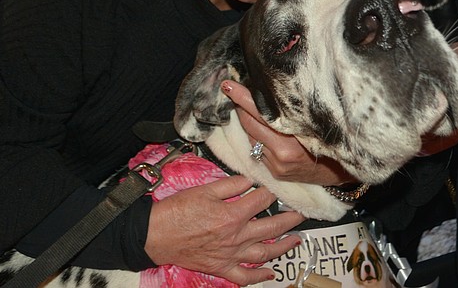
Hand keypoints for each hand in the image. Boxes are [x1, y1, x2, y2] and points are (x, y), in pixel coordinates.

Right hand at [145, 174, 304, 284]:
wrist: (156, 234)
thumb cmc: (178, 210)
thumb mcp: (204, 189)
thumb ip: (231, 184)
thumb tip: (250, 180)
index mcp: (232, 215)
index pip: (261, 201)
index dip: (271, 192)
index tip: (277, 187)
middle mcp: (236, 236)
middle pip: (271, 227)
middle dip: (289, 219)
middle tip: (301, 214)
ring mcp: (230, 254)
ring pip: (264, 252)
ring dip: (283, 246)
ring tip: (296, 240)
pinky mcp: (220, 267)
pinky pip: (244, 276)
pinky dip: (259, 277)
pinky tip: (271, 274)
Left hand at [222, 80, 354, 185]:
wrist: (341, 173)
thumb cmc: (332, 142)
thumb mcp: (315, 123)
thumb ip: (292, 113)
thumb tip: (269, 93)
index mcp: (291, 141)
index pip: (260, 114)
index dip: (243, 98)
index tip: (229, 86)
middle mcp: (281, 154)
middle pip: (251, 124)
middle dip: (241, 107)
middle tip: (235, 90)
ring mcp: (276, 165)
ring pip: (251, 136)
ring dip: (248, 121)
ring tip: (250, 107)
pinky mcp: (274, 173)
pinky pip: (257, 149)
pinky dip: (256, 137)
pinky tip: (262, 128)